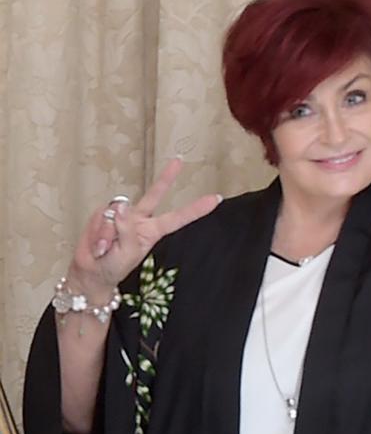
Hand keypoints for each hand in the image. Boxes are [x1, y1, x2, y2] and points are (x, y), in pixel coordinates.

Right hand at [68, 158, 221, 297]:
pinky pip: (101, 217)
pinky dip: (99, 233)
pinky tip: (98, 245)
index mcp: (153, 231)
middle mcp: (140, 219)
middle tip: (179, 160)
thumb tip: (121, 206)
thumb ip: (126, 230)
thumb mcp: (127, 253)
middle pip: (155, 195)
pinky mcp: (102, 214)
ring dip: (109, 232)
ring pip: (119, 211)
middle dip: (166, 177)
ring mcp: (121, 215)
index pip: (178, 218)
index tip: (216, 199)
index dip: (196, 209)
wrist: (91, 272)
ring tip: (106, 249)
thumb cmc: (113, 266)